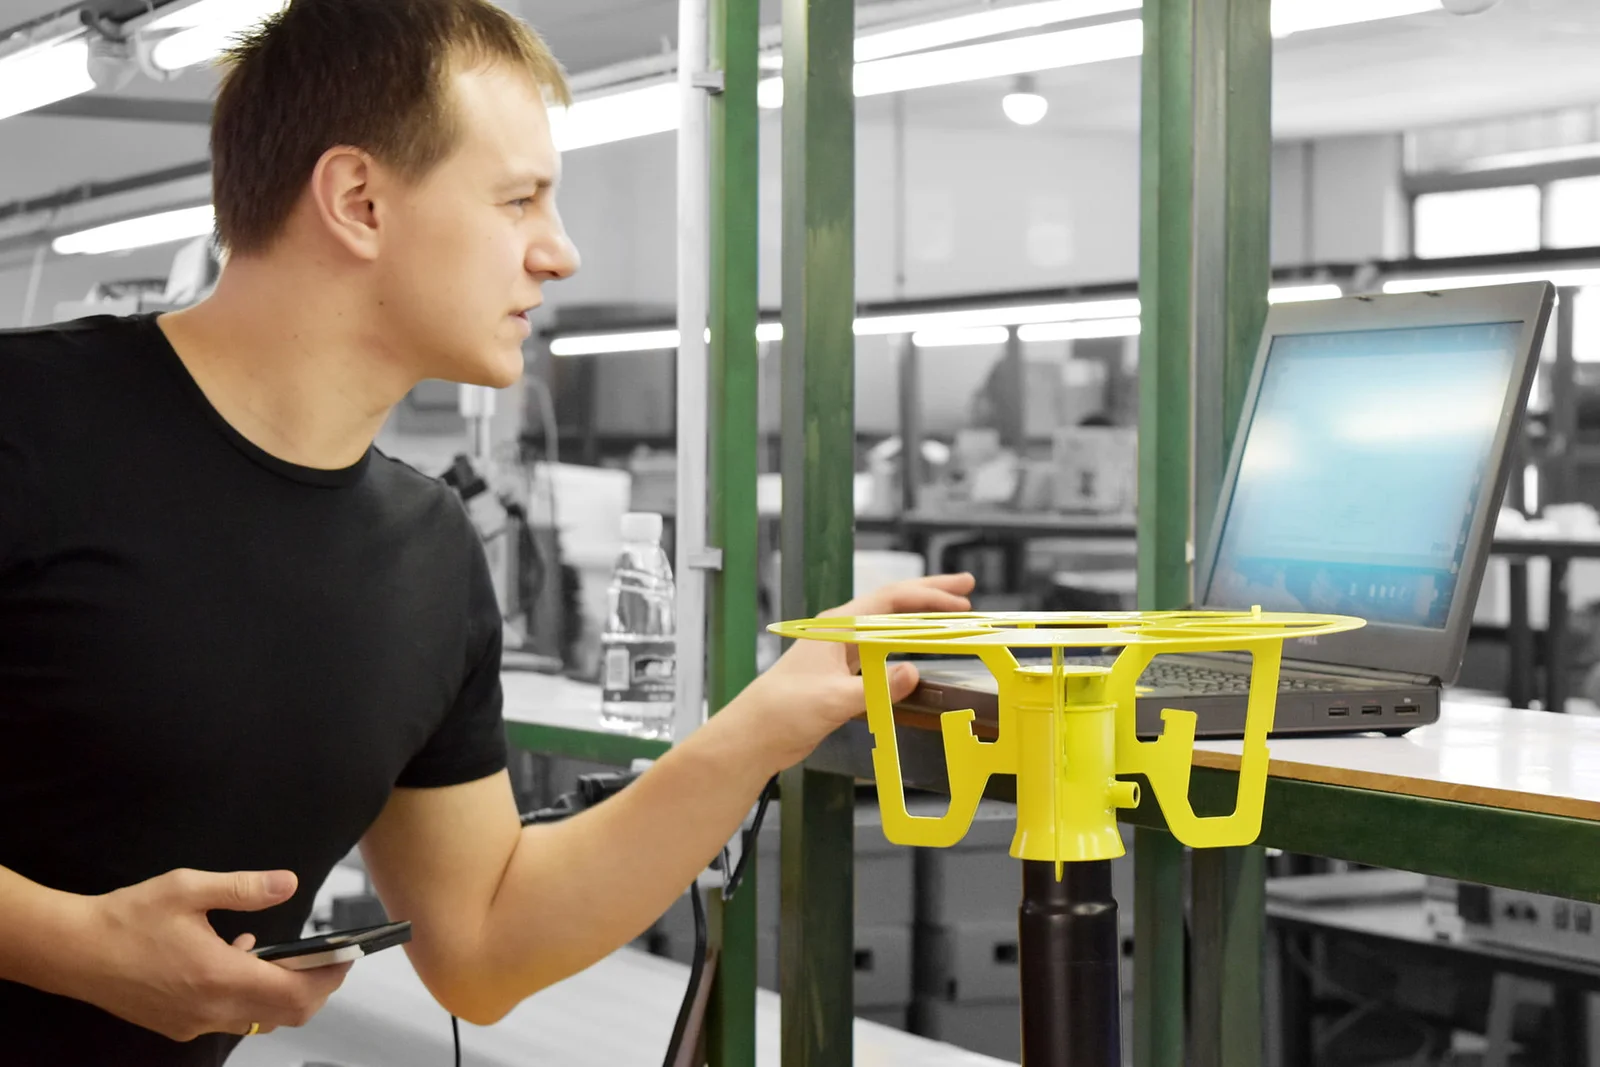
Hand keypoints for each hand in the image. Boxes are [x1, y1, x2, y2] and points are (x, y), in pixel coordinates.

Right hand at [72, 869, 350, 1041]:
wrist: (72, 951)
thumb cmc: (126, 918)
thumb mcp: (188, 889)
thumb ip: (244, 888)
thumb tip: (288, 882)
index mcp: (219, 977)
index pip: (295, 994)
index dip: (328, 979)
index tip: (347, 960)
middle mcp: (210, 1010)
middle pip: (284, 1014)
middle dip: (314, 988)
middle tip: (330, 960)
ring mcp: (192, 1023)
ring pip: (257, 1018)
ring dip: (280, 992)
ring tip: (286, 955)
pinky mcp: (177, 1025)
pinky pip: (228, 1017)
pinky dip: (247, 994)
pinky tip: (238, 957)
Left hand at [735, 573, 975, 769]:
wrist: (755, 734)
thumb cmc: (784, 710)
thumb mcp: (834, 700)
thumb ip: (876, 689)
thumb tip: (913, 672)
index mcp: (837, 627)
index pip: (890, 601)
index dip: (928, 599)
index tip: (960, 604)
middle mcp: (841, 633)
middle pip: (893, 605)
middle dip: (930, 595)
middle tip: (966, 588)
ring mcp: (841, 652)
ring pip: (889, 627)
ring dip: (919, 620)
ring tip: (950, 613)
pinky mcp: (841, 674)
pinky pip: (881, 652)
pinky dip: (905, 646)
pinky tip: (919, 650)